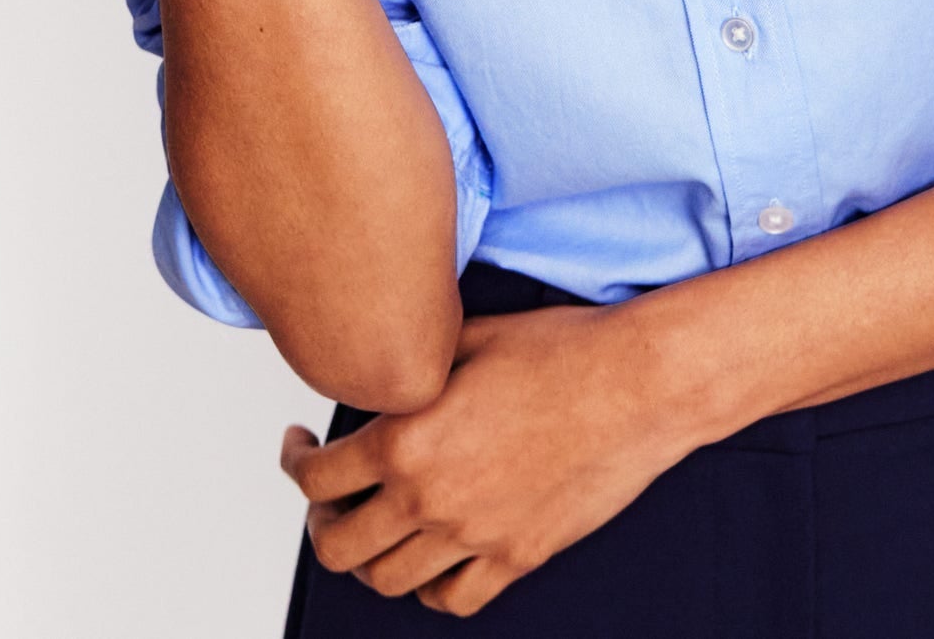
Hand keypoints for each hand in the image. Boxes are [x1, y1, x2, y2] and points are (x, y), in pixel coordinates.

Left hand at [280, 302, 695, 615]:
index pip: (317, 478)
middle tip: (328, 495)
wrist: (638, 386)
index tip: (301, 448)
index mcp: (409, 440)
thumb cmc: (564, 350)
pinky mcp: (516, 557)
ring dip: (369, 555)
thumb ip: (412, 360)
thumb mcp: (469, 334)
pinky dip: (429, 584)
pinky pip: (451, 598)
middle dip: (320, 520)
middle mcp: (432, 498)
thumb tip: (379, 361)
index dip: (295, 463)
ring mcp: (474, 536)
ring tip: (375, 524)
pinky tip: (430, 551)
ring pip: (388, 580)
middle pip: (339, 545)